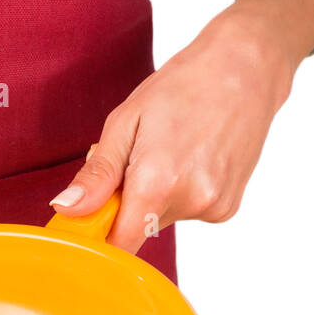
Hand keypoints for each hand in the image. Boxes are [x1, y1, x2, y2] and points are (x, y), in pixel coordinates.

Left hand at [51, 0, 313, 252]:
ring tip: (172, 151)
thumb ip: (97, 174)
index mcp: (158, 182)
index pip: (119, 245)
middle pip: (139, 229)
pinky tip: (194, 159)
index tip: (92, 220)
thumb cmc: (183, 86)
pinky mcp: (227, 208)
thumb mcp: (125, 122)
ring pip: (162, 220)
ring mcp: (214, 207)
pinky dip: (181, 194)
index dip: (101, 238)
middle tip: (137, 159)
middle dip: (127, 204)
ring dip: (155, 197)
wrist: (246, 69)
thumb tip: (67, 208)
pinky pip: (188, 213)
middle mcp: (190, 201)